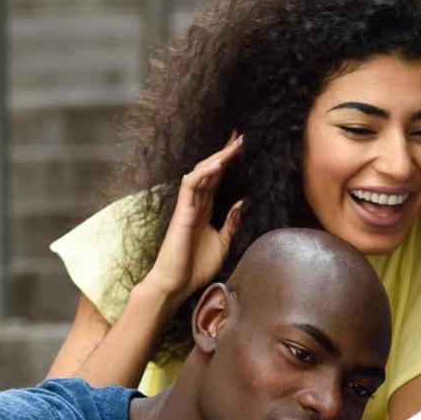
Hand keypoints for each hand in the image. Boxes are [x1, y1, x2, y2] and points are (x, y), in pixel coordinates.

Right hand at [139, 132, 245, 311]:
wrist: (177, 284)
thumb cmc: (196, 266)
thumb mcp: (223, 243)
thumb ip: (231, 222)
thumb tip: (243, 201)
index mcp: (206, 210)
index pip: (218, 180)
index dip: (229, 163)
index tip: (242, 146)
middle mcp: (196, 204)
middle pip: (210, 171)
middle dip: (225, 152)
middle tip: (240, 135)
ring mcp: (188, 207)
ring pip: (201, 174)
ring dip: (218, 157)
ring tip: (234, 143)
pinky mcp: (182, 213)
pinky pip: (191, 187)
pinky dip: (204, 173)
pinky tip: (218, 164)